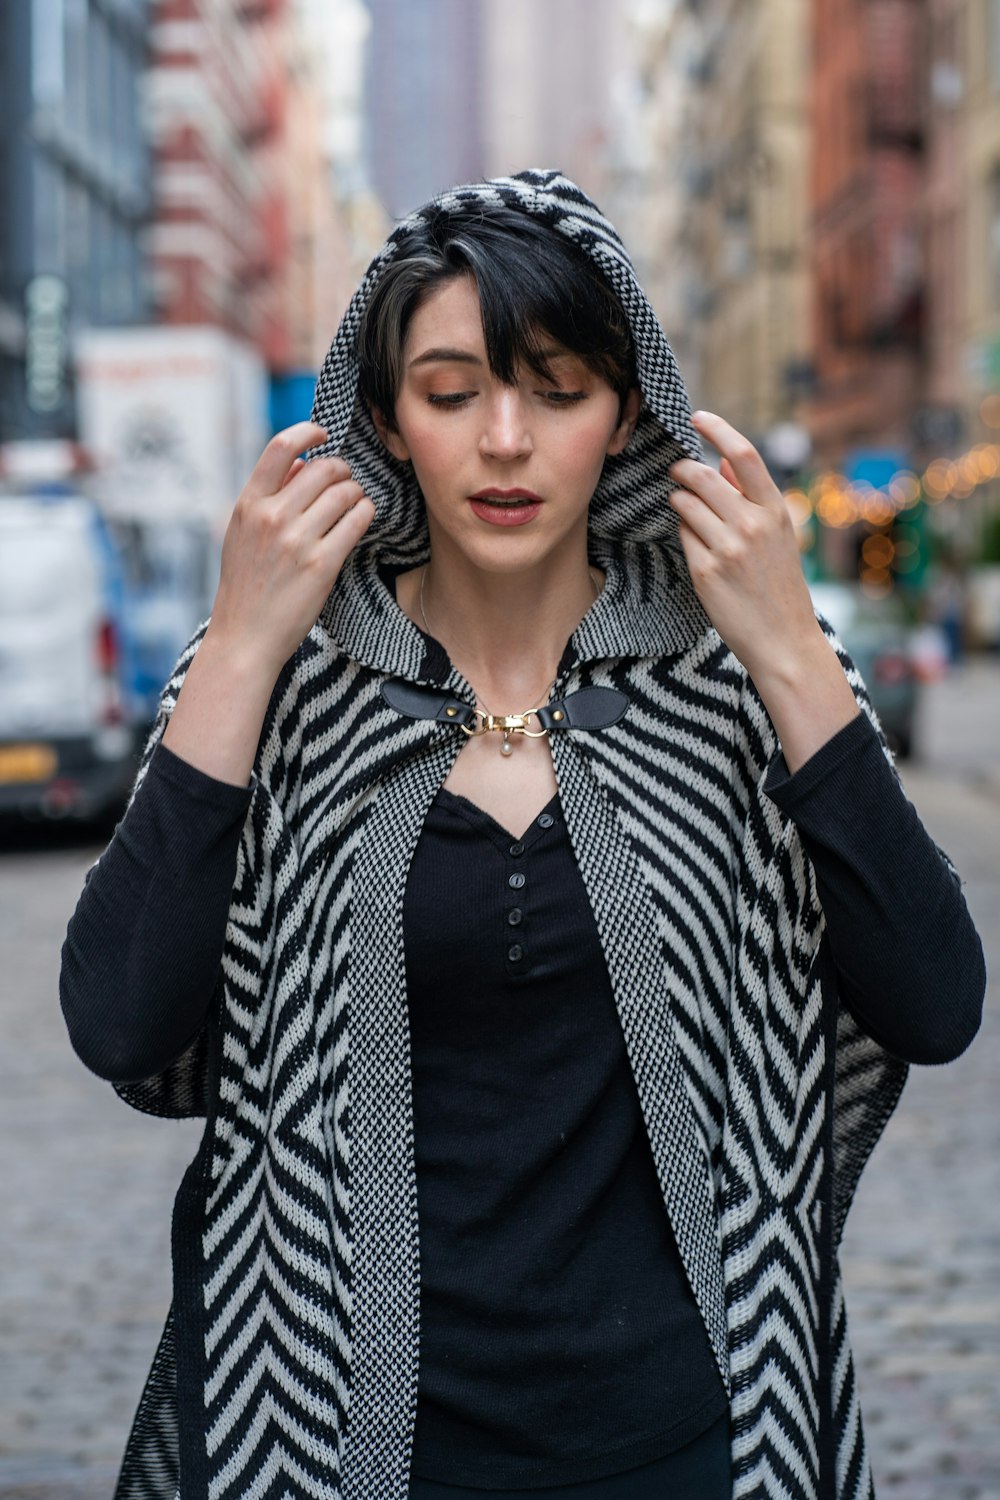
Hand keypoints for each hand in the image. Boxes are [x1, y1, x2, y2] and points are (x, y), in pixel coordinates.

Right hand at [209, 421, 374, 677]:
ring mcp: (297, 541)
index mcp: (248, 505)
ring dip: (357, 493)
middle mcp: (271, 517)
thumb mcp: (241, 535)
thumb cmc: (245, 587)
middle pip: (324, 468)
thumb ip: (266, 497)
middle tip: (345, 483)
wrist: (245, 638)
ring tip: (353, 504)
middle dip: (342, 471)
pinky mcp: (322, 564)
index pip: (280, 447)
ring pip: (345, 492)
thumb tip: (300, 464)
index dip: (307, 431)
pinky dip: (365, 513)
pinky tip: (361, 518)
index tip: (323, 434)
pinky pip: (357, 521)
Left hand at [668, 411, 822, 680]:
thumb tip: (721, 463)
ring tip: (685, 509)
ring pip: (684, 503)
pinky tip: (694, 542)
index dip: (717, 429)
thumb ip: (750, 498)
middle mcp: (752, 525)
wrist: (783, 640)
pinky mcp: (705, 571)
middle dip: (681, 468)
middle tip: (675, 470)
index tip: (697, 416)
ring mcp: (727, 548)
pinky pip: (681, 535)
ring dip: (678, 500)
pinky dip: (682, 531)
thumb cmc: (779, 586)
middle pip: (701, 476)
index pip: (743, 455)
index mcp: (775, 511)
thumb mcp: (778, 536)